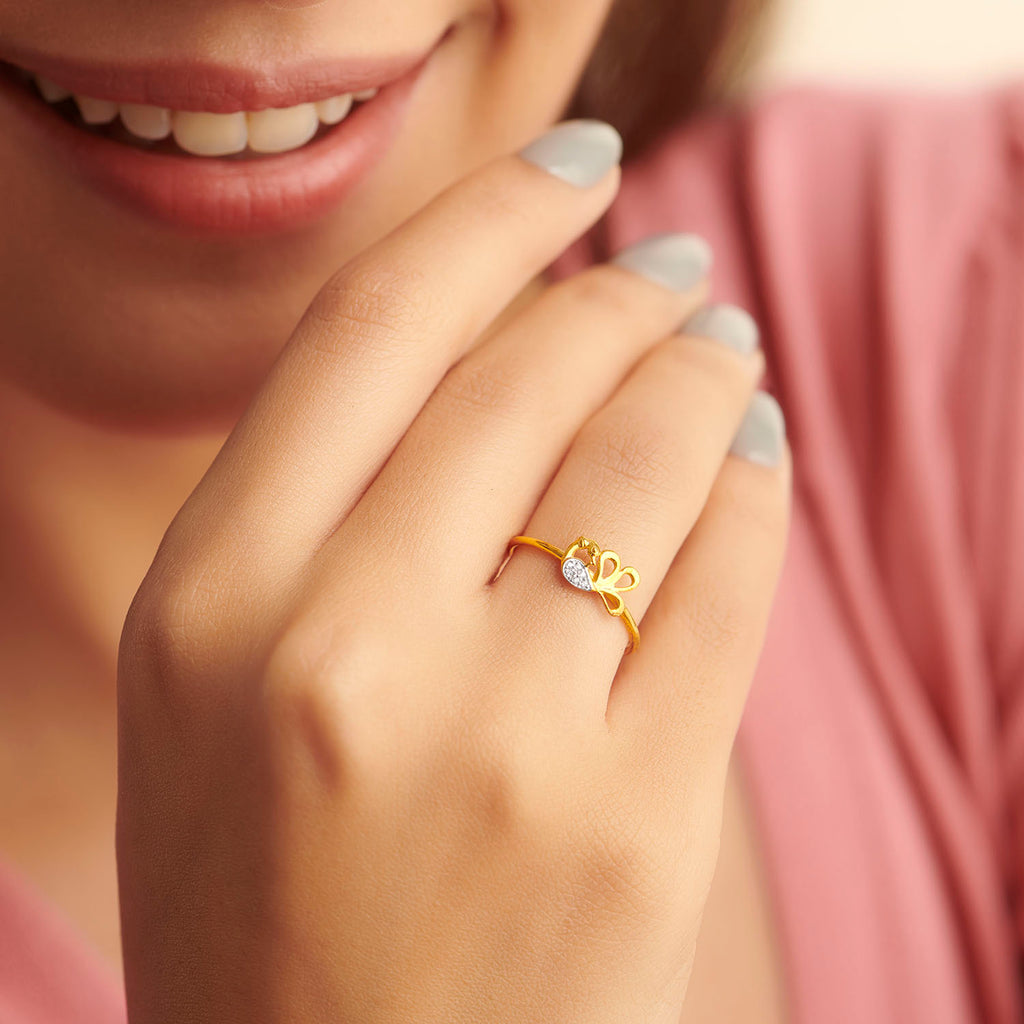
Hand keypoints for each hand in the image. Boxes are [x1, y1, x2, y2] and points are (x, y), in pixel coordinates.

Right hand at [115, 119, 790, 1023]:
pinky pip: (724, 589)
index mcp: (209, 603)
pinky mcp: (634, 825)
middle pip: (524, 376)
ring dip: (701, 376)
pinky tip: (754, 456)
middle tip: (668, 269)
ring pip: (645, 464)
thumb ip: (324, 512)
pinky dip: (752, 494)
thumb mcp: (217, 687)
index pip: (373, 331)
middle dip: (617, 294)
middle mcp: (342, 653)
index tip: (568, 165)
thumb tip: (490, 348)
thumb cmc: (263, 895)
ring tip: (720, 345)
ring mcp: (500, 744)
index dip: (487, 217)